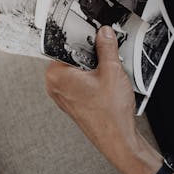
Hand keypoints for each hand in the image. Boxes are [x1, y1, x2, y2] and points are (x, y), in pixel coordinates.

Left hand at [45, 26, 140, 165]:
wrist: (118, 139)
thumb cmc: (110, 114)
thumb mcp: (112, 71)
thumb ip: (106, 47)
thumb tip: (103, 34)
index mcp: (56, 75)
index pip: (66, 43)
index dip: (84, 37)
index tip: (95, 34)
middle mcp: (55, 85)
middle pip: (74, 56)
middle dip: (92, 53)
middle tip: (107, 58)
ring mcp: (63, 95)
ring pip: (80, 69)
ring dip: (96, 67)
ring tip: (109, 75)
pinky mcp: (74, 102)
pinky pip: (83, 82)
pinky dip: (95, 79)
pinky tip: (109, 85)